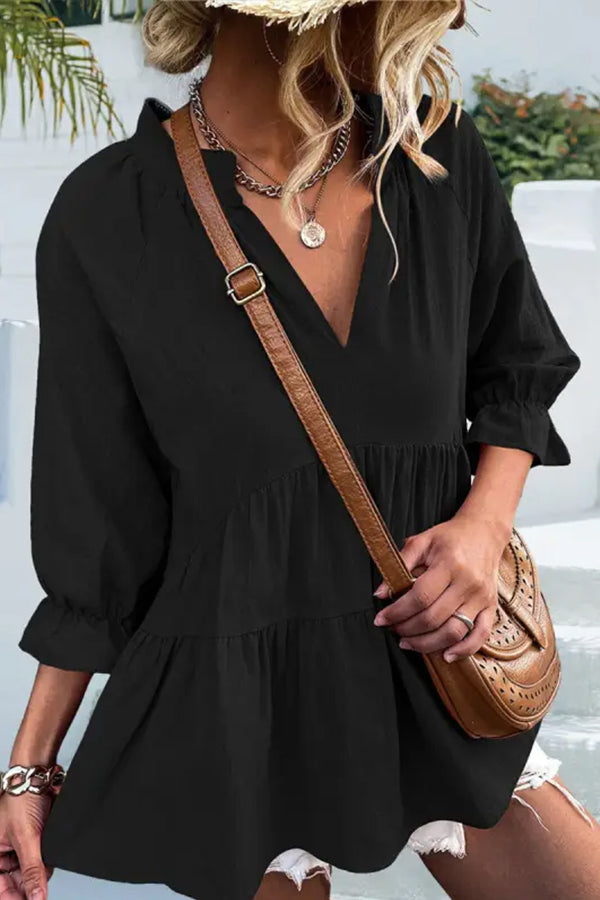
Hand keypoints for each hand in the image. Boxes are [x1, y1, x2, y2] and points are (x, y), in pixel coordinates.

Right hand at [0, 791, 53, 899]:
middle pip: (14, 883)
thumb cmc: (21, 797)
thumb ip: (32, 869)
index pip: (0, 888)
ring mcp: (18, 847)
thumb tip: (37, 897)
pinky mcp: (33, 841)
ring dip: (39, 872)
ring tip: (44, 863)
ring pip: (29, 873)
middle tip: (40, 887)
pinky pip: (40, 861)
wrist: (40, 775)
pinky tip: (49, 856)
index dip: (13, 898)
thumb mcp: (26, 837)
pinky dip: (46, 861)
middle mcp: (2, 852)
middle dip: (28, 885)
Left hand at [373, 514, 509, 661]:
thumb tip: (380, 593)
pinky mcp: (491, 606)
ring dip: (428, 644)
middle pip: (434, 618)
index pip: (420, 597)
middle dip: (408, 629)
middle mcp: (468, 583)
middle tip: (393, 630)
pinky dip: (463, 650)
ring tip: (409, 643)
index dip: (397, 612)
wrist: (484, 532)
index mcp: (449, 564)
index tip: (381, 619)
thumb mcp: (422, 541)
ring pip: (454, 631)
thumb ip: (400, 563)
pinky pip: (480, 635)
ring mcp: (482, 597)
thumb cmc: (449, 537)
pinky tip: (445, 655)